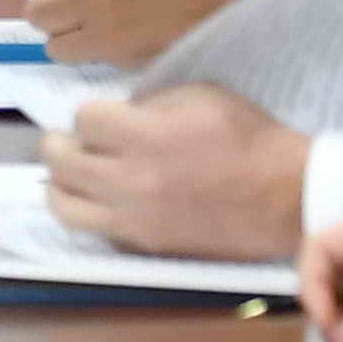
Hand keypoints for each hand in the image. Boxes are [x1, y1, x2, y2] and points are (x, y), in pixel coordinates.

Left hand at [39, 85, 306, 259]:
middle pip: (59, 162)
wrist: (285, 198)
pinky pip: (96, 231)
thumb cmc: (248, 139)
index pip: (81, 120)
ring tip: (71, 175)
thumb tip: (117, 115)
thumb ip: (149, 104)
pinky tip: (103, 200)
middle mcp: (130, 181)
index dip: (88, 115)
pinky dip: (91, 212)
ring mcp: (135, 219)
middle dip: (57, 145)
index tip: (101, 118)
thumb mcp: (198, 96)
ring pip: (63, 206)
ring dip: (59, 184)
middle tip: (65, 141)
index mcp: (144, 137)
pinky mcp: (145, 246)